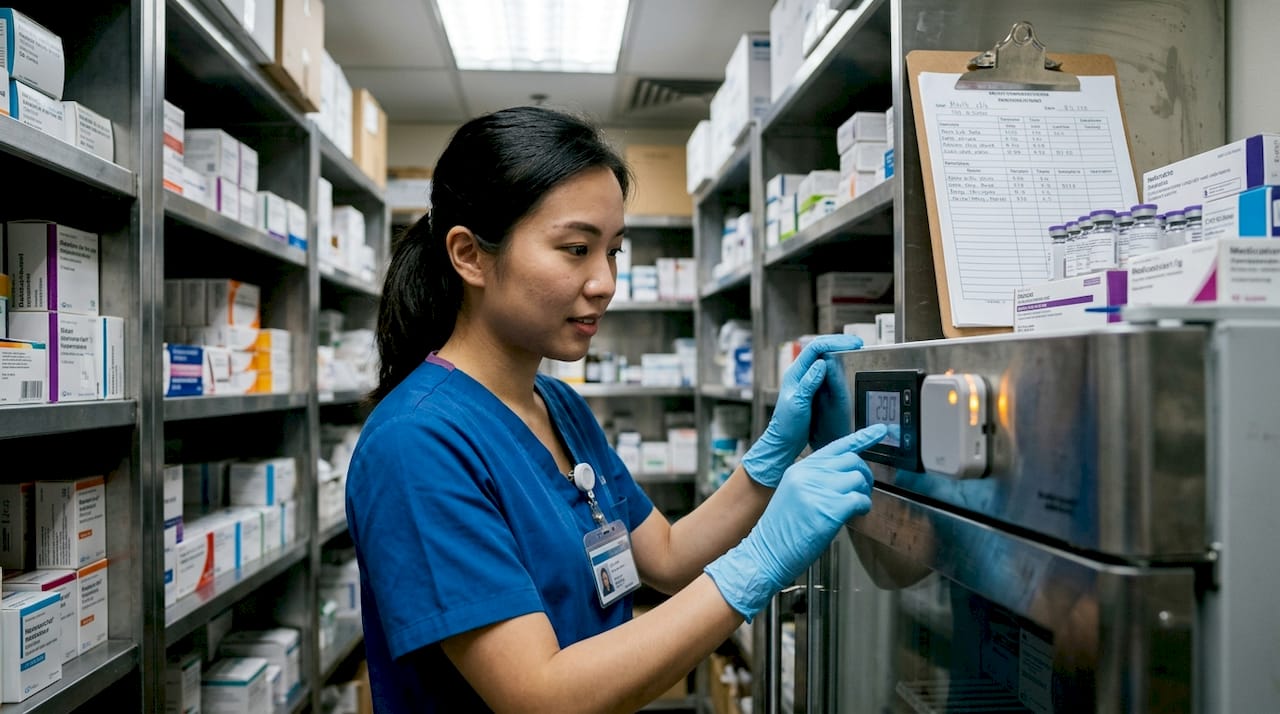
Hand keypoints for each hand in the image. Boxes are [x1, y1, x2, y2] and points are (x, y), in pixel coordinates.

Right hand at [705, 424, 887, 620]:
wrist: (767, 553)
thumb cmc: (781, 531)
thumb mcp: (794, 495)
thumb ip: (817, 480)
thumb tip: (846, 476)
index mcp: (800, 468)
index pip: (836, 446)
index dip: (862, 437)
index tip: (879, 431)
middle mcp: (808, 474)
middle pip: (852, 460)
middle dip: (864, 475)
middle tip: (862, 490)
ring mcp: (818, 490)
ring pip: (858, 478)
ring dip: (863, 494)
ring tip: (853, 507)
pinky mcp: (829, 508)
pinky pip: (860, 499)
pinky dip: (863, 508)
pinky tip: (854, 516)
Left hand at [741, 335, 863, 486]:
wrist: (784, 441)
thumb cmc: (787, 425)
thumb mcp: (799, 404)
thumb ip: (809, 383)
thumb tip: (821, 363)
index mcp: (795, 373)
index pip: (815, 348)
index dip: (833, 342)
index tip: (851, 344)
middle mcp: (800, 373)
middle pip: (820, 348)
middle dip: (838, 343)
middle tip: (857, 343)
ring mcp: (806, 380)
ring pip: (823, 357)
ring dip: (839, 351)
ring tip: (855, 350)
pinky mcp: (812, 388)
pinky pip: (826, 370)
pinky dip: (838, 364)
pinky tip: (847, 366)